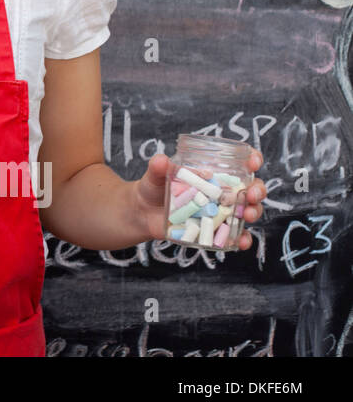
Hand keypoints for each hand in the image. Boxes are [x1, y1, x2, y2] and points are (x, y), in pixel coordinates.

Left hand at [135, 148, 266, 250]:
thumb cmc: (154, 188)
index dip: (252, 160)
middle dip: (257, 190)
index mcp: (213, 173)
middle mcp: (222, 191)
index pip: (238, 163)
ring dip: (253, 212)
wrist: (143, 213)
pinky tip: (241, 241)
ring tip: (247, 215)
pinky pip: (235, 235)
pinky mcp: (216, 229)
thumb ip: (157, 167)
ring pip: (247, 210)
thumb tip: (160, 160)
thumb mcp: (155, 175)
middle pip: (250, 188)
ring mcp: (221, 211)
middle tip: (251, 194)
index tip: (253, 162)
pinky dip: (242, 239)